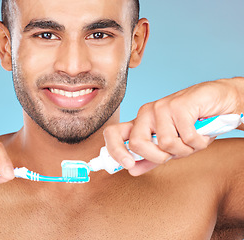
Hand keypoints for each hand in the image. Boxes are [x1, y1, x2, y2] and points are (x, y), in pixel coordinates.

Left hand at [104, 77, 243, 175]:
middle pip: (137, 143)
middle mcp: (146, 113)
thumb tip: (131, 170)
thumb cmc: (193, 125)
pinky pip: (186, 137)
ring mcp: (161, 107)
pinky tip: (203, 133)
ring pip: (165, 143)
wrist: (221, 102)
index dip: (114, 151)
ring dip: (185, 149)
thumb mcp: (170, 147)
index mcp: (140, 123)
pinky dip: (199, 142)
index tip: (127, 165)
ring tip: (194, 139)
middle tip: (174, 152)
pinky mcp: (178, 105)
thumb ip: (151, 158)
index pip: (113, 133)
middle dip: (158, 157)